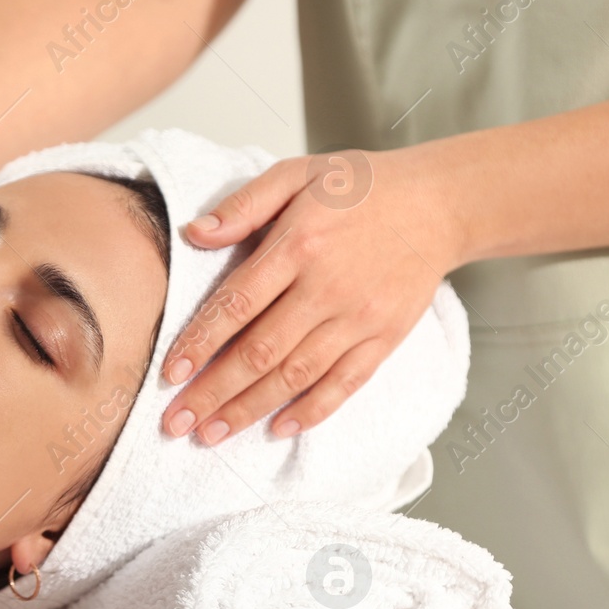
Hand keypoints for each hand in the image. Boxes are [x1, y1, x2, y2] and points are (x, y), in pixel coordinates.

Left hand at [159, 147, 463, 442]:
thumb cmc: (362, 186)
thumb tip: (195, 233)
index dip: (200, 343)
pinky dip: (311, 411)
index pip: (237, 303)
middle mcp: (327, 288)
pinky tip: (278, 428)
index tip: (169, 375)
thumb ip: (244, 204)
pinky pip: (345, 383)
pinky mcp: (385, 337)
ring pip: (295, 375)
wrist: (439, 202)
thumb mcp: (298, 173)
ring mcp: (359, 318)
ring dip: (249, 410)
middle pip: (260, 351)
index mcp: (299, 245)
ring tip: (213, 435)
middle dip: (213, 392)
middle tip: (177, 423)